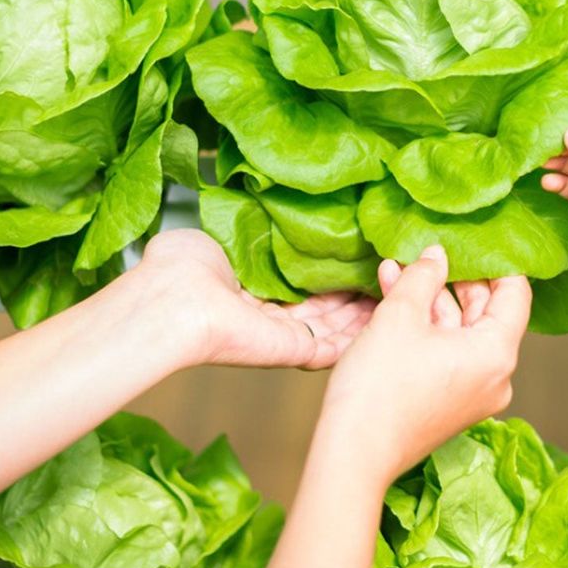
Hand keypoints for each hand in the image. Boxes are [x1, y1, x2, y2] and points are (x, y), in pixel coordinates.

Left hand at [133, 229, 374, 370]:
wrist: (173, 301)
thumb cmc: (179, 268)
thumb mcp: (209, 239)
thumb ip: (238, 236)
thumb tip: (253, 215)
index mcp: (245, 293)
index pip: (296, 288)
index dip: (326, 274)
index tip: (352, 255)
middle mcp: (265, 319)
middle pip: (320, 309)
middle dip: (353, 292)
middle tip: (383, 269)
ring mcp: (280, 338)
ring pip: (334, 328)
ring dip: (363, 310)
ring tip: (394, 285)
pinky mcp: (293, 351)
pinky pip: (335, 346)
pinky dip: (361, 333)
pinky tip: (385, 311)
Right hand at [321, 245, 530, 480]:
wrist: (354, 454)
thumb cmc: (379, 386)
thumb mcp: (399, 315)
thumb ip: (423, 276)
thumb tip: (437, 255)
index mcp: (498, 353)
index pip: (516, 294)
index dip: (496, 262)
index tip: (474, 240)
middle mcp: (497, 376)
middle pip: (488, 313)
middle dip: (454, 280)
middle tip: (429, 253)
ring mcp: (475, 394)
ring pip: (462, 333)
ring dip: (431, 302)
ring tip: (398, 270)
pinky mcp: (452, 404)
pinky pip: (449, 355)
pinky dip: (427, 330)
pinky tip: (395, 301)